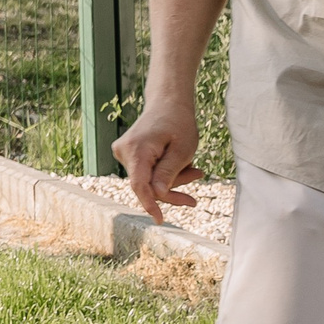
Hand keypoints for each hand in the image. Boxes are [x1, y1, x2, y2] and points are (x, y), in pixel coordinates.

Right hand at [112, 98, 203, 221]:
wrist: (167, 103)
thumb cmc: (178, 123)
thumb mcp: (182, 150)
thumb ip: (168, 173)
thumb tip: (157, 195)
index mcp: (136, 149)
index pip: (139, 184)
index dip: (150, 204)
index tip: (160, 220)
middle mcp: (123, 151)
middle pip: (146, 184)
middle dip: (172, 187)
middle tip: (200, 176)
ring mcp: (123, 152)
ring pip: (147, 180)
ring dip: (171, 179)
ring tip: (195, 168)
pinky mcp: (127, 154)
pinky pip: (146, 173)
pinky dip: (164, 173)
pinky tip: (179, 165)